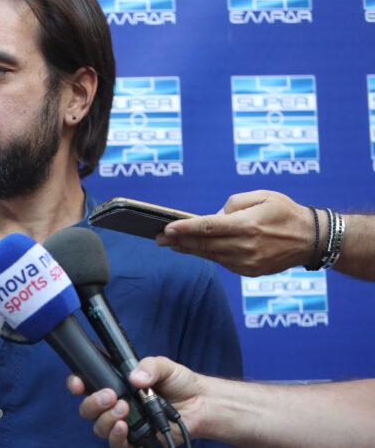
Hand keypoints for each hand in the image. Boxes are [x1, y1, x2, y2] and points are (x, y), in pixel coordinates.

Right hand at [68, 357, 203, 445]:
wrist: (201, 405)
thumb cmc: (180, 383)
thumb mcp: (164, 366)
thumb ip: (149, 366)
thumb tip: (135, 377)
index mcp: (116, 384)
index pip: (87, 384)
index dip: (76, 384)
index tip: (78, 384)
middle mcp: (115, 405)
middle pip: (88, 409)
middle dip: (93, 403)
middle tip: (110, 396)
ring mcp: (124, 424)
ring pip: (99, 428)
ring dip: (107, 419)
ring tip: (124, 409)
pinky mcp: (136, 440)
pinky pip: (117, 445)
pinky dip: (117, 437)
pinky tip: (124, 427)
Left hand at [155, 190, 314, 276]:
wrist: (310, 239)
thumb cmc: (284, 212)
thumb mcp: (261, 196)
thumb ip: (233, 203)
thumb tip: (213, 217)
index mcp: (247, 225)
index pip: (207, 227)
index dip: (184, 228)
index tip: (166, 228)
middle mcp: (245, 246)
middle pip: (203, 244)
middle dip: (178, 241)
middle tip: (158, 238)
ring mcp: (247, 262)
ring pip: (210, 256)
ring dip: (188, 250)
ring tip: (170, 244)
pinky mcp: (250, 271)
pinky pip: (222, 262)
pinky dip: (208, 255)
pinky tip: (194, 249)